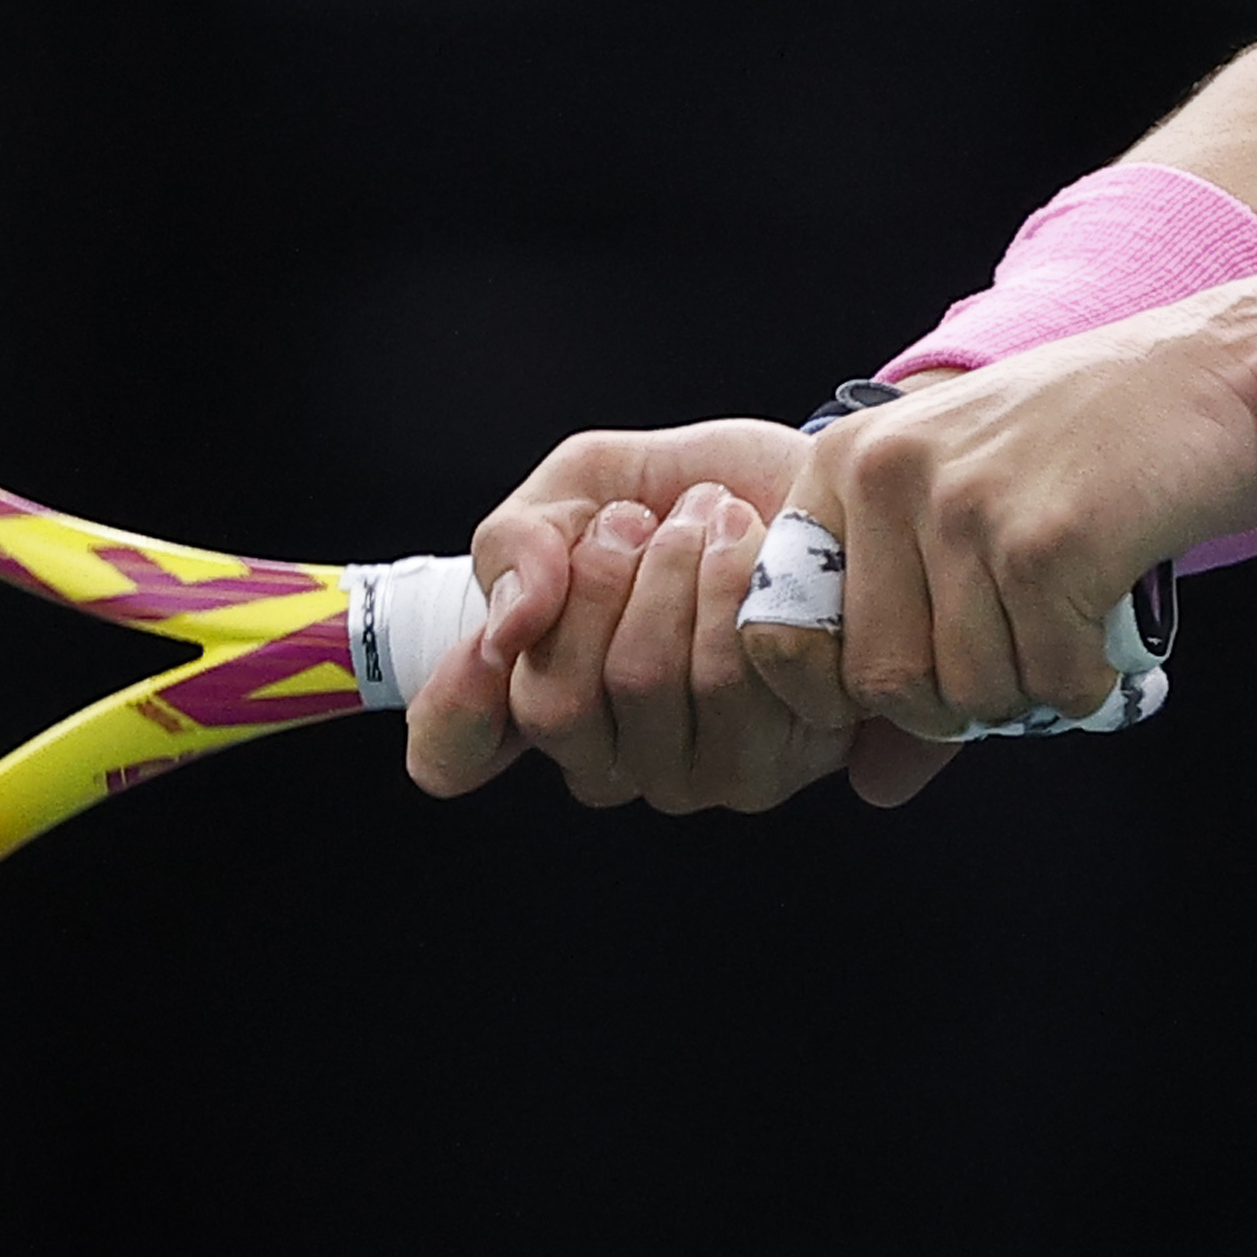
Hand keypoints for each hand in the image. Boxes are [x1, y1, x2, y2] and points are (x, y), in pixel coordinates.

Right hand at [401, 419, 959, 810]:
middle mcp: (612, 764)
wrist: (805, 483)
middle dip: (605, 579)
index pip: (451, 751)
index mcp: (540, 706)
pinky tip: (766, 550)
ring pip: (653, 682)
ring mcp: (698, 773)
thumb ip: (521, 543)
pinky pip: (744, 675)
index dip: (456, 697)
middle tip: (646, 519)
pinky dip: (747, 581)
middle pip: (561, 703)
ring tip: (713, 519)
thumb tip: (510, 624)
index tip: (491, 625)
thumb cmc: (678, 495)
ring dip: (682, 569)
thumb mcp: (579, 488)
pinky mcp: (789, 755)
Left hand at [740, 275, 1256, 741]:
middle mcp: (888, 474)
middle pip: (879, 683)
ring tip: (1068, 627)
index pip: (781, 629)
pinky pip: (1048, 682)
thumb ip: (914, 649)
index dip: (844, 688)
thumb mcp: (972, 520)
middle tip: (1018, 658)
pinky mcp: (1046, 543)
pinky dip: (1088, 682)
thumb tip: (872, 789)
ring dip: (1031, 689)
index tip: (925, 673)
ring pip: (968, 692)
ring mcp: (966, 505)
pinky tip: (1108, 630)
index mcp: (846, 463)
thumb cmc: (1091, 452)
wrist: (1222, 374)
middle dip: (955, 703)